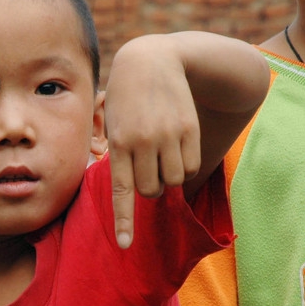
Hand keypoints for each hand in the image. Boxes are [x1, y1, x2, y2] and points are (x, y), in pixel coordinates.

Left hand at [104, 36, 202, 248]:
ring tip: (162, 156)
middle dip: (151, 188)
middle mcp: (143, 141)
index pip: (122, 191)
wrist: (151, 60)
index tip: (126, 245)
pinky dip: (186, 165)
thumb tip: (132, 191)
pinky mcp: (189, 129)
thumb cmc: (126, 98)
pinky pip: (192, 166)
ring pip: (174, 181)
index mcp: (119, 142)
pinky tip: (177, 147)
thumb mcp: (112, 122)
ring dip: (169, 177)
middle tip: (148, 170)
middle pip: (152, 191)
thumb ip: (118, 156)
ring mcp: (168, 135)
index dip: (125, 221)